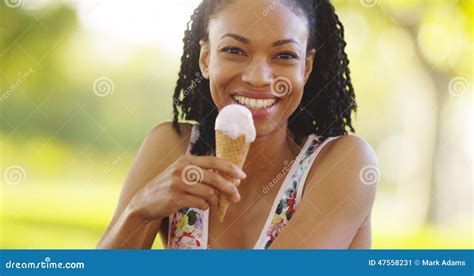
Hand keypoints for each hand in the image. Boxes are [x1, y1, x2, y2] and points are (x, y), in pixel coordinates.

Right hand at [129, 155, 245, 220]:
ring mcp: (178, 183)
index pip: (214, 161)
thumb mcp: (182, 173)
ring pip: (208, 192)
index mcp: (186, 160)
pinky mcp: (175, 198)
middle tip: (237, 196)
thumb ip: (201, 172)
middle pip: (214, 178)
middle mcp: (182, 169)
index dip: (230, 168)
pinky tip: (200, 205)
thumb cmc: (168, 187)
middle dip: (229, 188)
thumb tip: (228, 178)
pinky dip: (204, 206)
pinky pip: (200, 203)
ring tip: (212, 202)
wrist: (144, 202)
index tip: (242, 176)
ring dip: (214, 200)